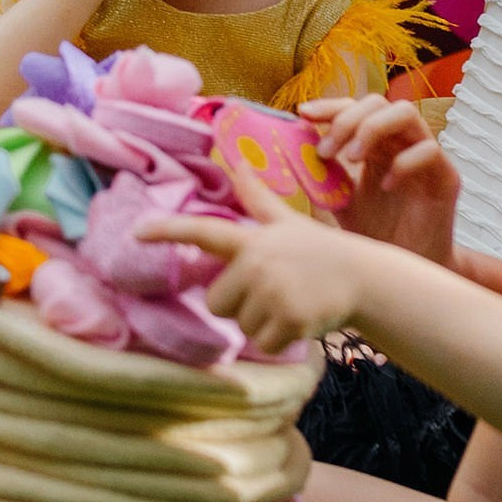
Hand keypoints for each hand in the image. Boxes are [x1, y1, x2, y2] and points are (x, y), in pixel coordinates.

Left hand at [139, 167, 366, 353]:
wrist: (364, 277)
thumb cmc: (318, 250)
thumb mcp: (286, 221)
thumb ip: (256, 196)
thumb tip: (237, 159)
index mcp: (252, 240)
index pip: (203, 231)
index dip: (168, 230)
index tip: (137, 232)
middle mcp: (258, 263)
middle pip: (217, 301)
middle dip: (239, 304)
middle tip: (273, 291)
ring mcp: (274, 292)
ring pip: (241, 326)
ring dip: (263, 323)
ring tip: (290, 302)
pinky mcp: (290, 319)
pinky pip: (264, 343)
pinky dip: (280, 339)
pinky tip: (300, 319)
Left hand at [299, 96, 460, 265]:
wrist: (404, 269)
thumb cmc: (375, 235)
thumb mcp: (337, 200)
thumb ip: (319, 175)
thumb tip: (288, 150)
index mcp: (375, 144)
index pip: (354, 108)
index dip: (330, 106)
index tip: (302, 114)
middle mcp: (400, 144)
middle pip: (378, 102)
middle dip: (347, 120)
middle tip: (326, 151)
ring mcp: (425, 157)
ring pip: (406, 113)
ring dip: (373, 129)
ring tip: (352, 159)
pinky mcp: (446, 177)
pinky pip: (430, 150)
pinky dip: (404, 163)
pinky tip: (385, 186)